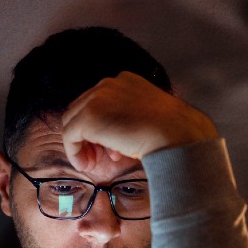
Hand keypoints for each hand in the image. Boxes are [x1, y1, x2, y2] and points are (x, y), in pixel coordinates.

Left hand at [61, 71, 217, 172]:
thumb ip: (126, 121)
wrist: (177, 134)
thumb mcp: (147, 118)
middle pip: (82, 110)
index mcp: (125, 81)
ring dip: (80, 145)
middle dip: (88, 136)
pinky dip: (74, 152)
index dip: (100, 128)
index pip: (98, 103)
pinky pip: (69, 135)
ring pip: (72, 122)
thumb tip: (111, 142)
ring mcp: (97, 98)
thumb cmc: (171, 131)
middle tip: (100, 158)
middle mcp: (108, 83)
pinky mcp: (89, 117)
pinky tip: (85, 165)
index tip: (111, 149)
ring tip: (93, 163)